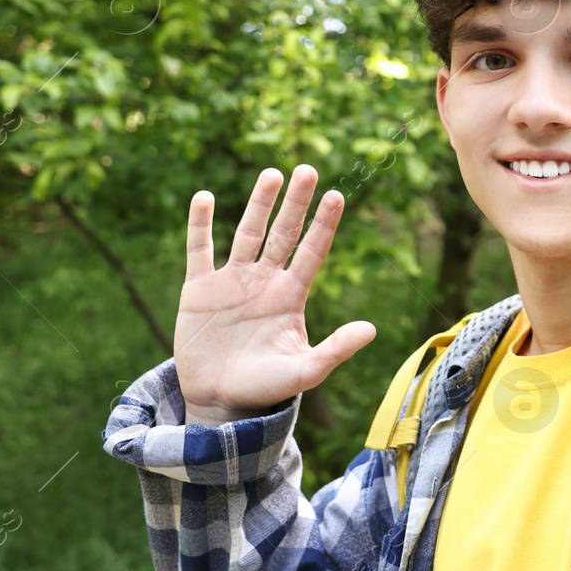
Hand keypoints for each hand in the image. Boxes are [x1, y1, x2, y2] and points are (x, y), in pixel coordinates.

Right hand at [175, 165, 376, 425]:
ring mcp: (232, 281)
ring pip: (247, 233)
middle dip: (296, 202)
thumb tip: (372, 329)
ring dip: (258, 204)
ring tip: (272, 174)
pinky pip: (199, 250)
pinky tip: (204, 197)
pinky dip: (201, 224)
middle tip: (308, 169)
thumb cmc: (266, 387)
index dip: (324, 224)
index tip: (337, 195)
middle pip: (283, 232)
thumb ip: (336, 349)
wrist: (221, 401)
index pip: (312, 251)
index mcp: (291, 296)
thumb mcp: (305, 370)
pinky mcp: (199, 289)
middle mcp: (264, 281)